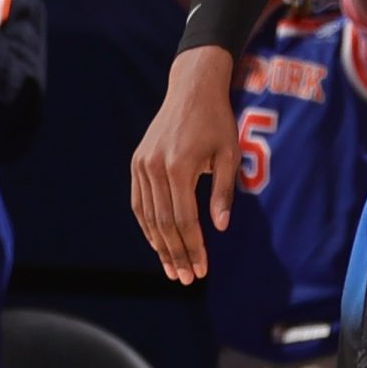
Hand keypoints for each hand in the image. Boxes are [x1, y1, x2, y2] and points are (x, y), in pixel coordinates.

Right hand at [130, 49, 238, 282]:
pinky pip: (139, 202)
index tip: (202, 270)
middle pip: (164, 223)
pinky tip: (158, 243)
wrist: (191, 89)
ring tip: (173, 269)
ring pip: (148, 216)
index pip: (185, 219)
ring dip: (160, 246)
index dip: (194, 248)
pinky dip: (148, 226)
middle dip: (177, 254)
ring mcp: (142, 165)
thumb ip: (224, 192)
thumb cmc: (217, 121)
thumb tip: (219, 228)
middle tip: (187, 278)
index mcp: (179, 167)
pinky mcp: (137, 162)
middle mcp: (155, 168)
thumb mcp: (229, 155)